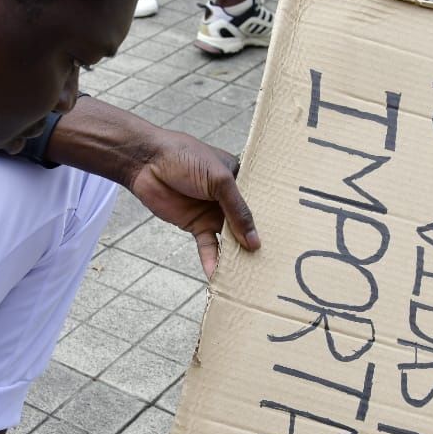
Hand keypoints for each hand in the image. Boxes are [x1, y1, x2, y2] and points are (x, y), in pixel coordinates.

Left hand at [127, 131, 259, 278]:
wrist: (146, 161)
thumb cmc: (185, 158)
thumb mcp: (219, 180)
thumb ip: (238, 210)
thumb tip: (255, 242)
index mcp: (239, 178)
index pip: (260, 202)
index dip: (271, 219)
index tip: (286, 240)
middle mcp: (228, 197)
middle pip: (246, 224)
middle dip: (256, 241)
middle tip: (273, 264)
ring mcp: (212, 212)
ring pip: (229, 238)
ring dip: (236, 255)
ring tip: (250, 275)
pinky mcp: (195, 225)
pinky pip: (207, 246)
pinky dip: (212, 260)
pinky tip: (218, 276)